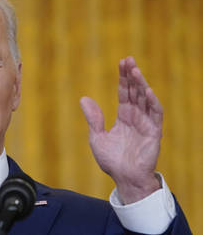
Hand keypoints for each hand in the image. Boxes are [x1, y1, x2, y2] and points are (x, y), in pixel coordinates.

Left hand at [80, 56, 161, 203]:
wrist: (124, 178)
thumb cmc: (112, 160)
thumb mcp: (97, 137)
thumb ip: (93, 119)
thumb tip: (83, 98)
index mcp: (124, 117)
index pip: (124, 93)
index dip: (123, 78)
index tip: (121, 62)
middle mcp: (136, 117)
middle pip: (135, 92)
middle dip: (132, 76)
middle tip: (128, 60)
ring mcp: (146, 124)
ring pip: (145, 99)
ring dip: (141, 84)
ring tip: (135, 70)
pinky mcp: (153, 132)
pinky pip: (155, 115)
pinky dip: (152, 103)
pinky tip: (147, 91)